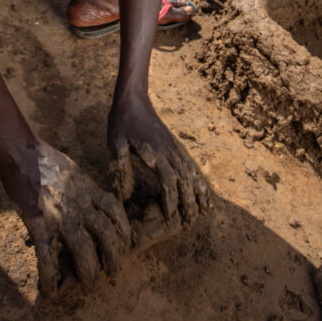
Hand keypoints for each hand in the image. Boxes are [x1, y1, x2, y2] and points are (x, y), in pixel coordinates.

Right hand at [1, 140, 130, 297]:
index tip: (125, 243)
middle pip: (106, 235)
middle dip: (113, 256)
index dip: (124, 230)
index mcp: (88, 190)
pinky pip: (47, 257)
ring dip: (88, 272)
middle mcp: (79, 204)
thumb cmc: (44, 159)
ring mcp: (59, 216)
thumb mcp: (73, 170)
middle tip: (114, 271)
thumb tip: (92, 200)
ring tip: (89, 285)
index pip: (115, 212)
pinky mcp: (38, 225)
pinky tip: (51, 290)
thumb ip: (84, 188)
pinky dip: (50, 278)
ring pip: (83, 250)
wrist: (20, 154)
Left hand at [108, 93, 210, 245]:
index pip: (168, 181)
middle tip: (192, 221)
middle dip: (189, 202)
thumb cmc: (122, 121)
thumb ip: (122, 168)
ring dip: (199, 191)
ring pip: (192, 172)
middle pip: (185, 180)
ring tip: (206, 209)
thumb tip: (126, 196)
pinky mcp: (174, 145)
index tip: (171, 217)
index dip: (171, 200)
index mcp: (155, 152)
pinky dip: (198, 178)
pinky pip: (190, 164)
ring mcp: (174, 147)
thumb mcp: (115, 143)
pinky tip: (202, 188)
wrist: (134, 98)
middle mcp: (169, 151)